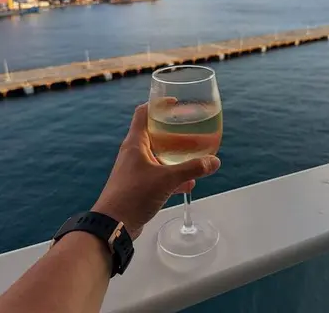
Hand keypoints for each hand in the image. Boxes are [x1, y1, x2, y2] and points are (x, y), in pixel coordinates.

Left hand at [92, 103, 220, 239]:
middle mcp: (134, 153)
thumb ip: (191, 168)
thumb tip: (214, 161)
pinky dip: (173, 176)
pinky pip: (159, 175)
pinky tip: (189, 184)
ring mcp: (136, 169)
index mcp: (135, 143)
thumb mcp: (167, 179)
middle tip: (190, 129)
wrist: (113, 226)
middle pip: (154, 133)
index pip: (144, 113)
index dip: (159, 104)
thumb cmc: (135, 194)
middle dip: (173, 132)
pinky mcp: (139, 185)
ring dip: (175, 156)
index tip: (175, 102)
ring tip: (194, 156)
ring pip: (159, 156)